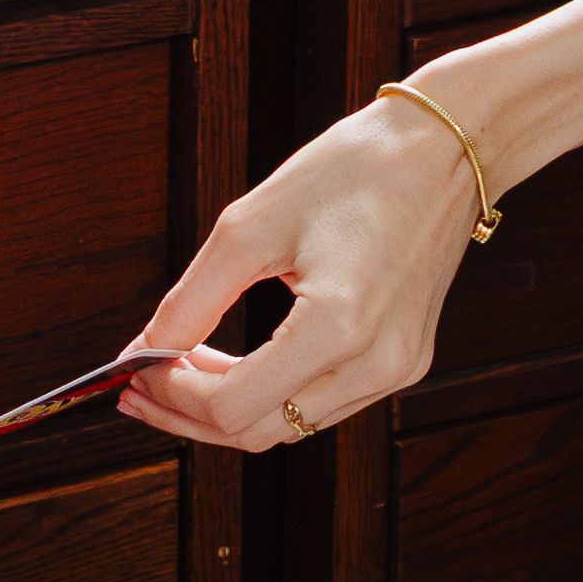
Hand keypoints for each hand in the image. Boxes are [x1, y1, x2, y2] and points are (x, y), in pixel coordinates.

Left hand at [121, 93, 484, 451]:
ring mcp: (399, 369)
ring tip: (182, 369)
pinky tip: (236, 362)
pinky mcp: (406, 361)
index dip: (172, 395)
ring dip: (229, 406)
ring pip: (290, 426)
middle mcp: (377, 364)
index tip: (136, 370)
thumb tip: (147, 350)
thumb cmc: (356, 169)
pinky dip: (272, 392)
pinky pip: (322, 403)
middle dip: (190, 413)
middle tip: (141, 384)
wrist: (446, 147)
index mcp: (340, 326)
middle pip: (259, 433)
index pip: (232, 406)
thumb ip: (190, 300)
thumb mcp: (251, 225)